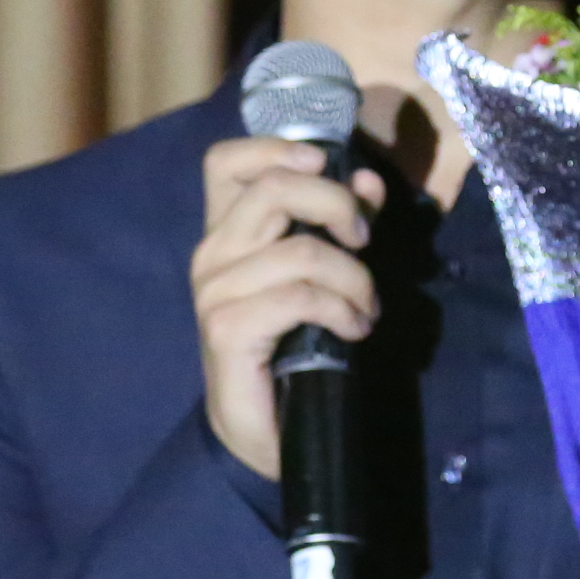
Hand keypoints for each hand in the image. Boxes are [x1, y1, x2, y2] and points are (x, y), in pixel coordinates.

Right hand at [192, 135, 387, 481]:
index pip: (225, 162)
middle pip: (274, 188)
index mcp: (226, 232)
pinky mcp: (227, 329)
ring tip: (365, 307)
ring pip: (301, 250)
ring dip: (353, 277)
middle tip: (364, 243)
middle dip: (338, 205)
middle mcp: (212, 254)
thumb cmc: (291, 346)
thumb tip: (367, 180)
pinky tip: (354, 330)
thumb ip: (341, 222)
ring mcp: (214, 292)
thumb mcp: (324, 273)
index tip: (326, 168)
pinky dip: (341, 309)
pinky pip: (300, 296)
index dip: (276, 149)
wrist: (263, 429)